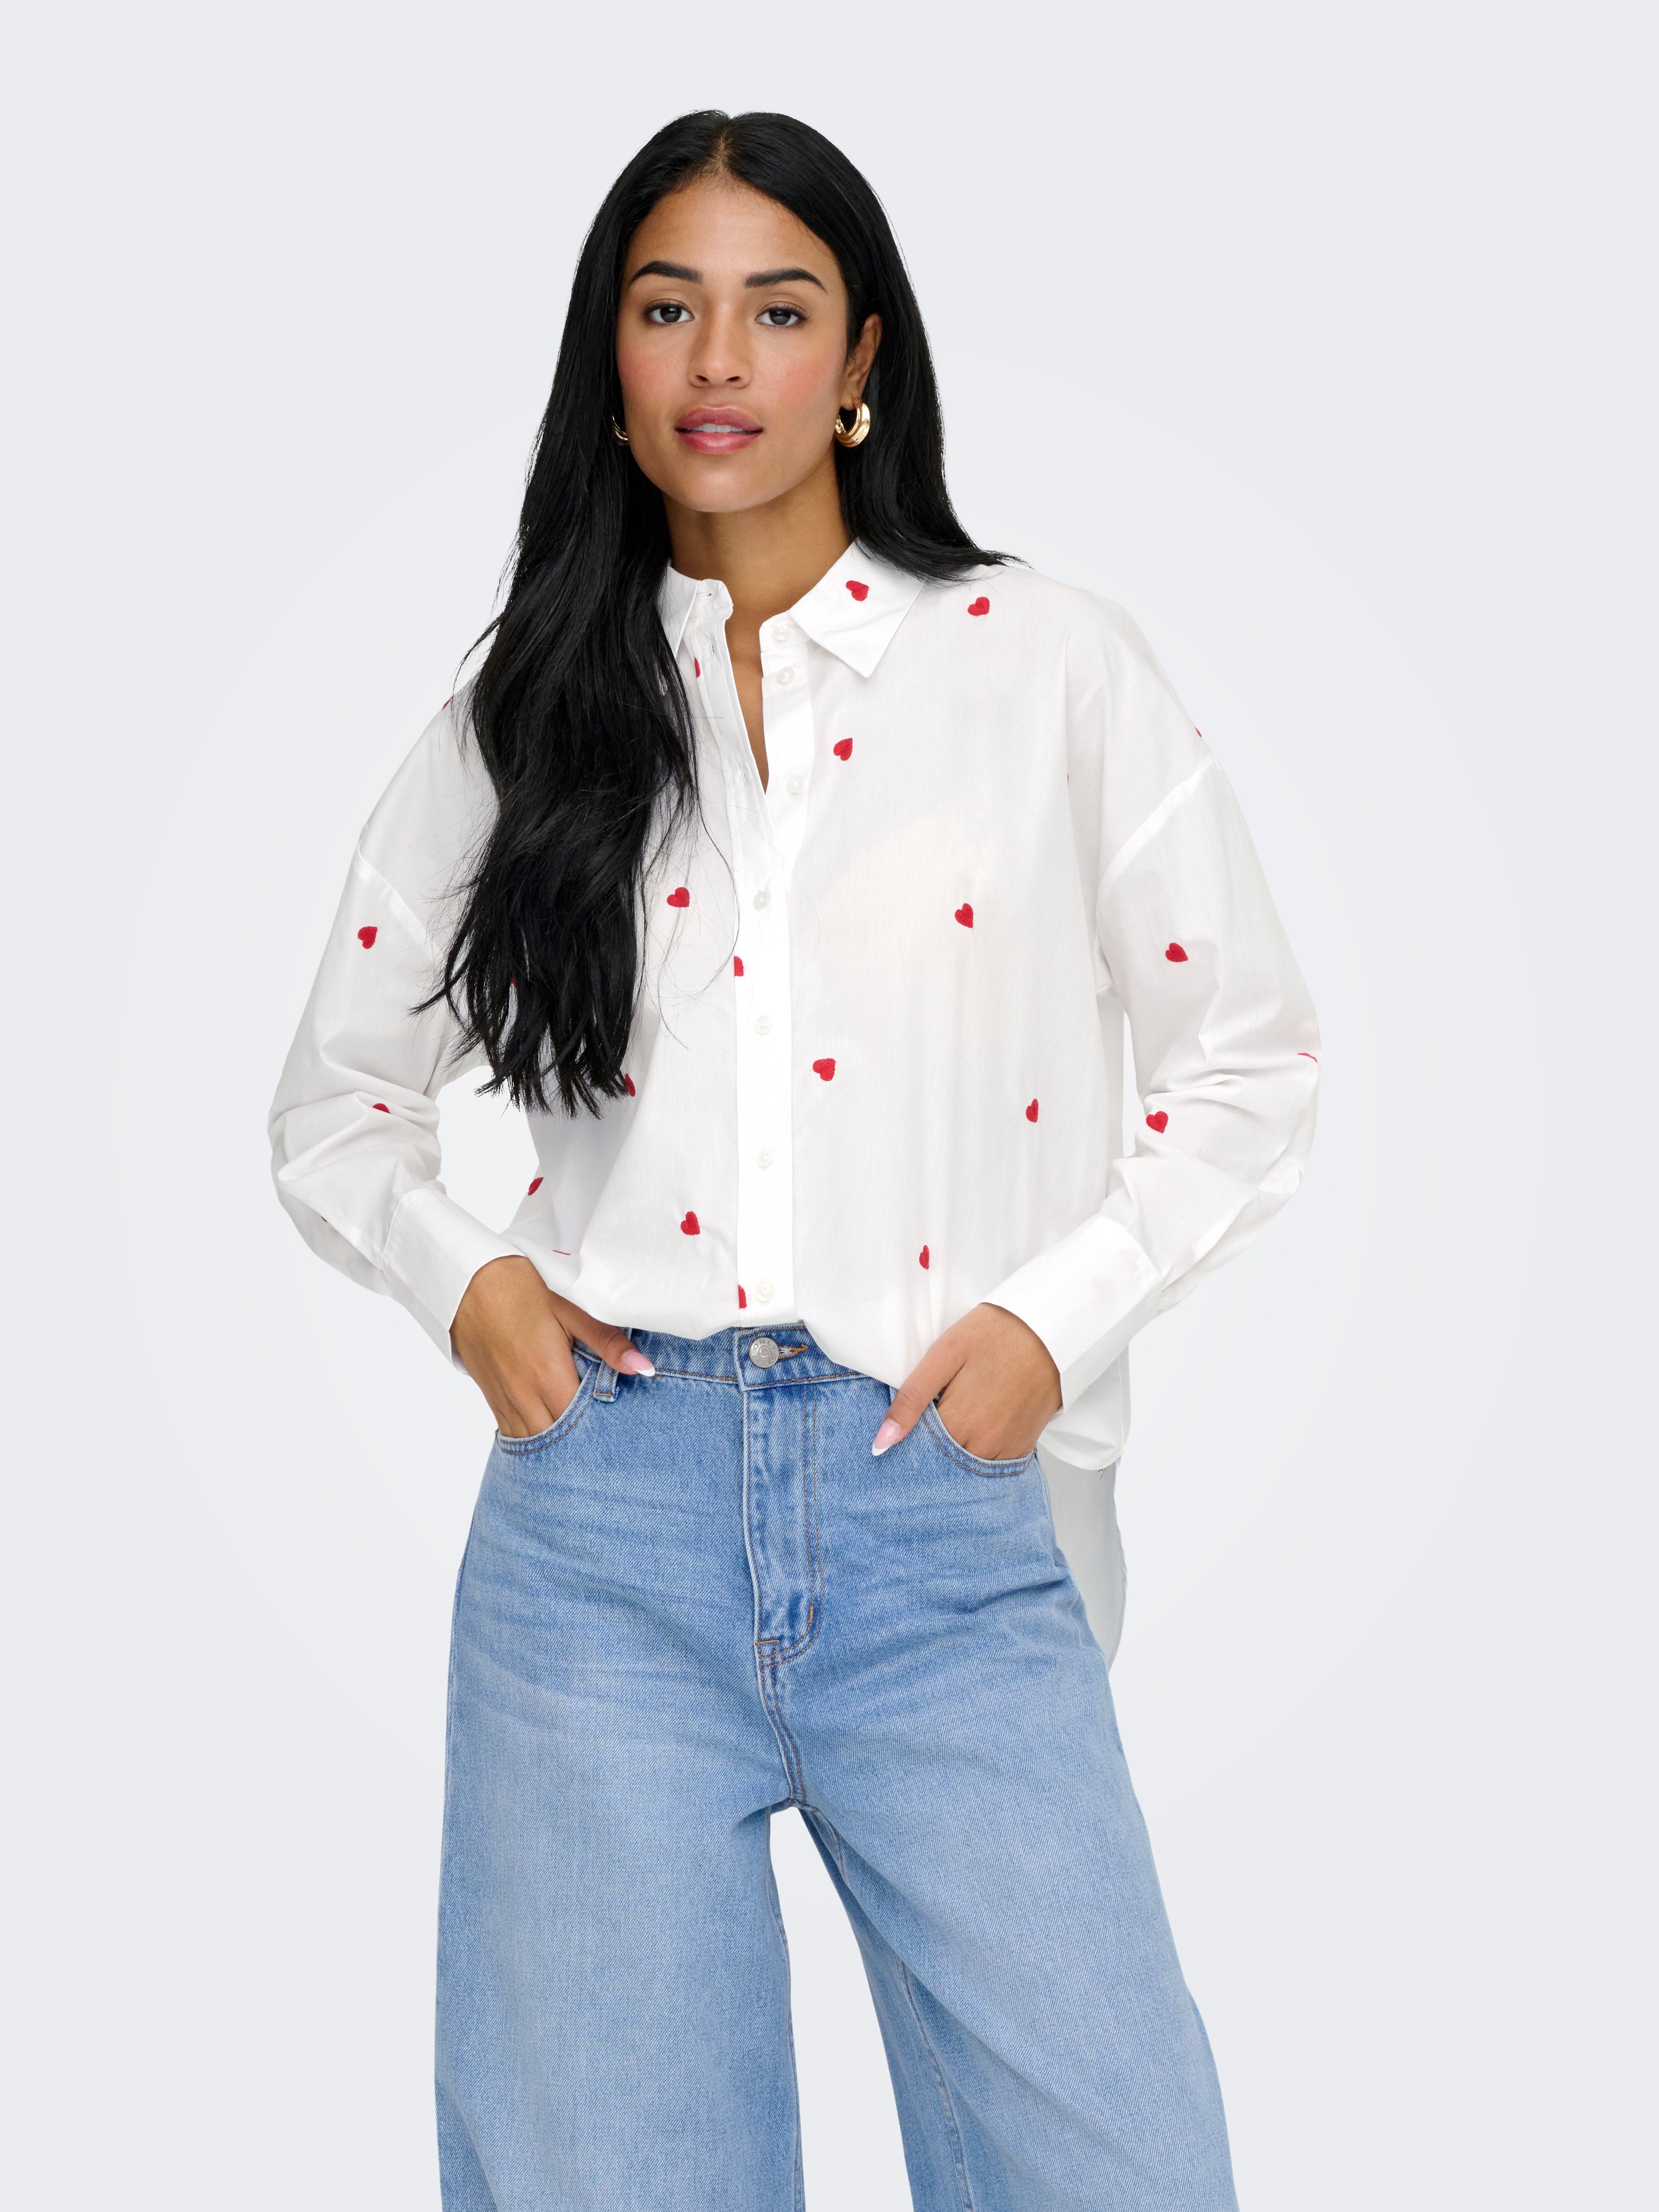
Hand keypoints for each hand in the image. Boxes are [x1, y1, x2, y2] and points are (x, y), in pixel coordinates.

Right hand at [450, 1256, 654, 1436]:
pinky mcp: (492, 1399)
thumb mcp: (570, 1312)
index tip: (619, 1427)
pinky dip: (534, 1437)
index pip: (582, 1422)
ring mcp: (505, 1400)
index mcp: (548, 1374)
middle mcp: (525, 1394)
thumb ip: (607, 1343)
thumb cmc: (520, 1291)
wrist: (468, 1284)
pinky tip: (549, 1430)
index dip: (602, 1429)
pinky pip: (514, 1434)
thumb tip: (643, 1368)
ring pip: (535, 1441)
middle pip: (559, 1439)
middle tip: (605, 1438)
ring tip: (580, 1439)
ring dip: (557, 1442)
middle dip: (582, 1441)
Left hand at [873, 1303, 1061, 1459]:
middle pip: (941, 1459)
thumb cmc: (994, 1335)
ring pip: (965, 1464)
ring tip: (960, 1410)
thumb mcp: (945, 1355)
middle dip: (931, 1442)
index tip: (912, 1417)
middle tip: (939, 1405)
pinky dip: (979, 1448)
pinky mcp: (1022, 1448)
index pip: (917, 1449)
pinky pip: (991, 1463)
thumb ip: (912, 1399)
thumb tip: (881, 1443)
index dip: (909, 1433)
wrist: (1051, 1330)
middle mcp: (982, 1446)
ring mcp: (1005, 1450)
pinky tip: (979, 1421)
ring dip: (956, 1447)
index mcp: (958, 1422)